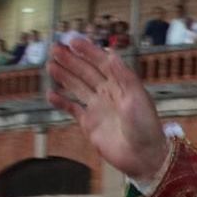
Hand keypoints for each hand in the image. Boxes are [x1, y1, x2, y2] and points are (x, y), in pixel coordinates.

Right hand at [48, 38, 169, 183]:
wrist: (143, 156)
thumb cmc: (145, 126)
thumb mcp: (137, 97)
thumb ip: (123, 76)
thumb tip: (110, 53)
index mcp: (121, 85)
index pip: (102, 63)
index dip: (88, 51)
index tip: (73, 40)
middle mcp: (108, 93)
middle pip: (86, 72)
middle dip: (71, 60)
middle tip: (54, 48)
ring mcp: (98, 108)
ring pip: (77, 87)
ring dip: (64, 76)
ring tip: (50, 64)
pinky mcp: (89, 124)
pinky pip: (72, 109)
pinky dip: (61, 102)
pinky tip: (50, 94)